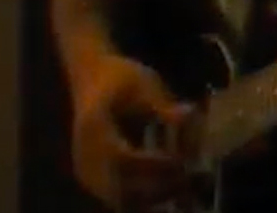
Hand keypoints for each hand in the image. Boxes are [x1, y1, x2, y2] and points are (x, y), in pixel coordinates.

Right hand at [68, 55, 190, 211]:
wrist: (92, 79)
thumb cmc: (120, 77)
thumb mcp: (144, 83)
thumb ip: (165, 105)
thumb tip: (189, 115)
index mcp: (94, 129)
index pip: (123, 159)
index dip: (155, 165)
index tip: (184, 161)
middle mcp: (85, 156)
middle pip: (120, 188)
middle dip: (159, 187)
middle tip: (192, 179)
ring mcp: (86, 171)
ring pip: (121, 200)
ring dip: (154, 197)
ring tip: (186, 185)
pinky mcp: (94, 179)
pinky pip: (119, 199)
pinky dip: (146, 199)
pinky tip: (171, 188)